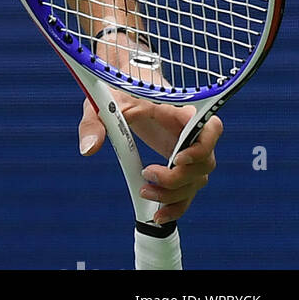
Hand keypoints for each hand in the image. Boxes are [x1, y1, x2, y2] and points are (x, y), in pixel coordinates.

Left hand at [78, 95, 221, 223]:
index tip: (177, 158)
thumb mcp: (104, 102)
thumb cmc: (119, 89)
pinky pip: (187, 189)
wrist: (126, 85)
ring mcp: (187, 150)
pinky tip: (158, 214)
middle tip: (148, 175)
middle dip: (177, 178)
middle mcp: (191, 132)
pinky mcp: (178, 164)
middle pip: (204, 163)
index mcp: (180, 110)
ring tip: (145, 192)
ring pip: (196, 180)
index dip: (202, 147)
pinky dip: (176, 204)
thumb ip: (95, 123)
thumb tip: (88, 150)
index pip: (210, 128)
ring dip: (174, 194)